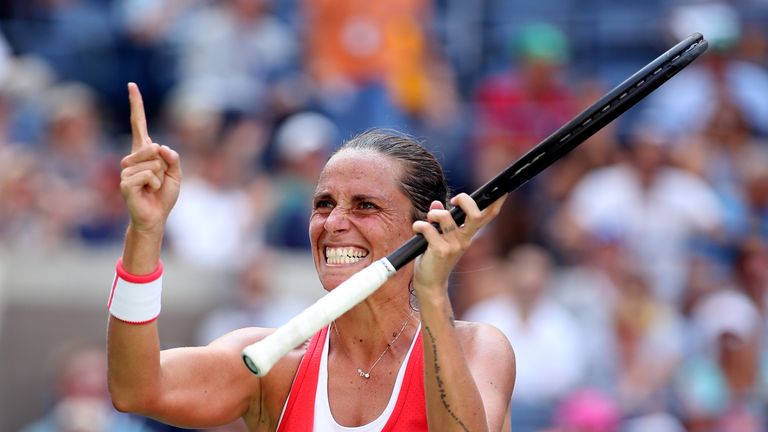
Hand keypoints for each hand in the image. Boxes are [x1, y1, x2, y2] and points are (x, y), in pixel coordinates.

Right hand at [120, 83, 180, 234]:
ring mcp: (126, 170)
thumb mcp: (176, 174)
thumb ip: (173, 158)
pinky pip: (149, 175)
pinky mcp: (125, 183)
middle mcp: (131, 158)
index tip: (132, 85)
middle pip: (153, 147)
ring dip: (160, 177)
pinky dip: (156, 184)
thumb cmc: (163, 195)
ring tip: (153, 187)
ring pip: (153, 163)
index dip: (136, 105)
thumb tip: (160, 147)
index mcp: (143, 153)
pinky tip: (149, 192)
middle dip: (164, 165)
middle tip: (158, 179)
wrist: (155, 217)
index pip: (138, 124)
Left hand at [411, 193, 505, 298]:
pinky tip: (417, 230)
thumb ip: (441, 220)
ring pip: (446, 216)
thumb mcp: (442, 237)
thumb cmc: (435, 259)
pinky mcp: (440, 250)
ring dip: (434, 213)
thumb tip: (437, 203)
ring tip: (429, 219)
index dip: (497, 201)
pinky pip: (428, 228)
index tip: (502, 189)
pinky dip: (419, 226)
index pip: (488, 216)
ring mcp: (454, 246)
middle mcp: (465, 239)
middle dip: (465, 200)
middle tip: (454, 201)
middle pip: (476, 214)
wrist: (430, 283)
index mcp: (468, 234)